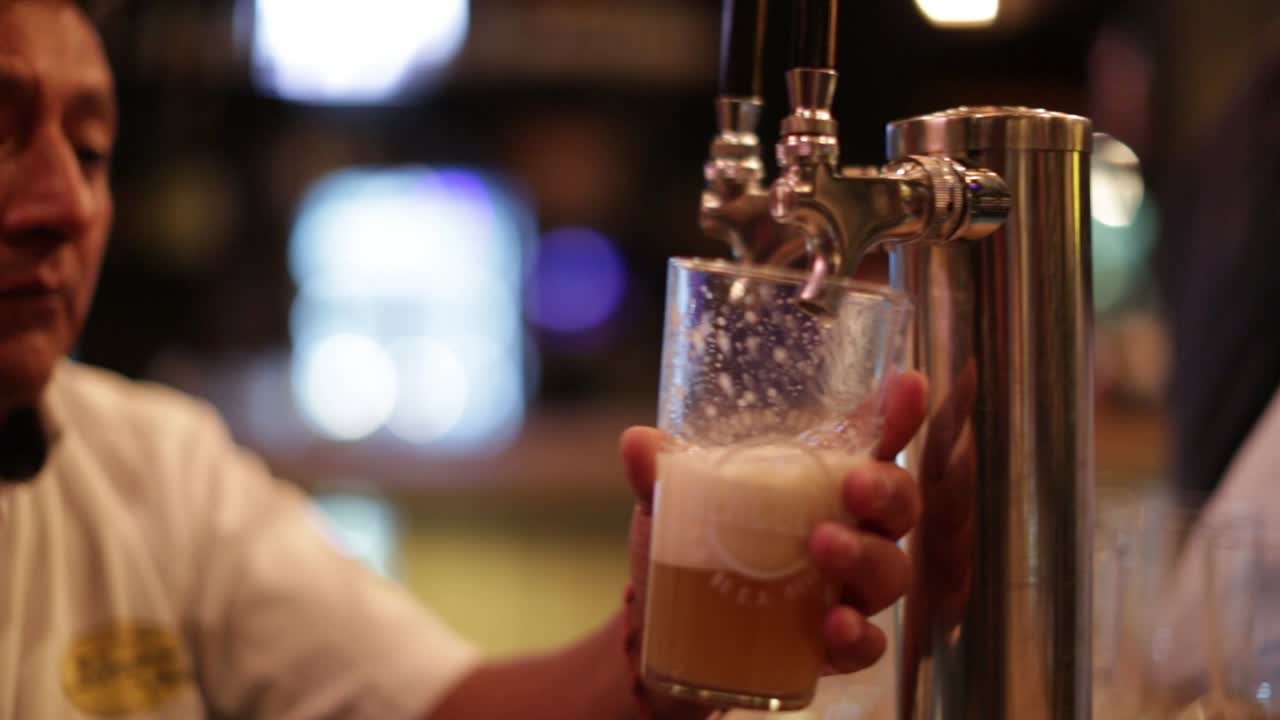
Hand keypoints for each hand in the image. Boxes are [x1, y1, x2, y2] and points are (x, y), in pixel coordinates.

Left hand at [619, 370, 928, 692]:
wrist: (670, 635)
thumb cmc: (694, 548)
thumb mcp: (673, 506)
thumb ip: (659, 474)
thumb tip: (638, 441)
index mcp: (822, 485)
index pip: (874, 443)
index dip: (900, 414)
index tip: (910, 385)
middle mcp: (851, 532)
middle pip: (898, 506)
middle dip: (888, 491)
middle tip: (857, 487)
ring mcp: (848, 590)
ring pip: (890, 571)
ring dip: (866, 557)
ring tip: (823, 547)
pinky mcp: (834, 645)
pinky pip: (867, 642)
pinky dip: (857, 636)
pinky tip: (833, 627)